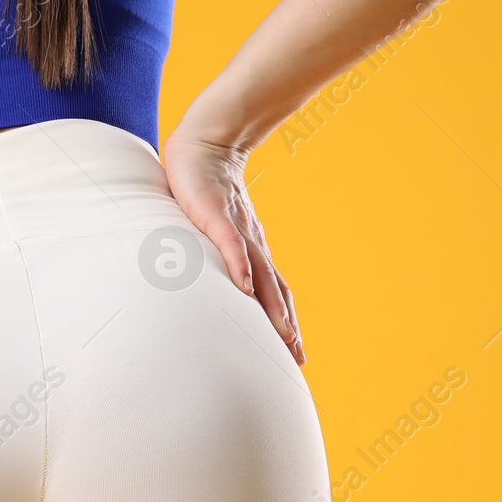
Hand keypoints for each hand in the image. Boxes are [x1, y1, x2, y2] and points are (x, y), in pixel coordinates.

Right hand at [162, 129, 304, 364]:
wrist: (204, 144)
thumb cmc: (205, 188)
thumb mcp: (214, 230)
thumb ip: (217, 255)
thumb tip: (218, 282)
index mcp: (252, 249)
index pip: (274, 291)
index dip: (286, 320)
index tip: (295, 352)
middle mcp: (251, 244)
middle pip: (275, 291)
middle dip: (286, 325)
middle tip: (296, 357)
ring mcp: (236, 229)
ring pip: (260, 274)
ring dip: (272, 307)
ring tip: (283, 336)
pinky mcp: (216, 214)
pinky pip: (230, 245)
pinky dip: (239, 267)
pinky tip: (244, 290)